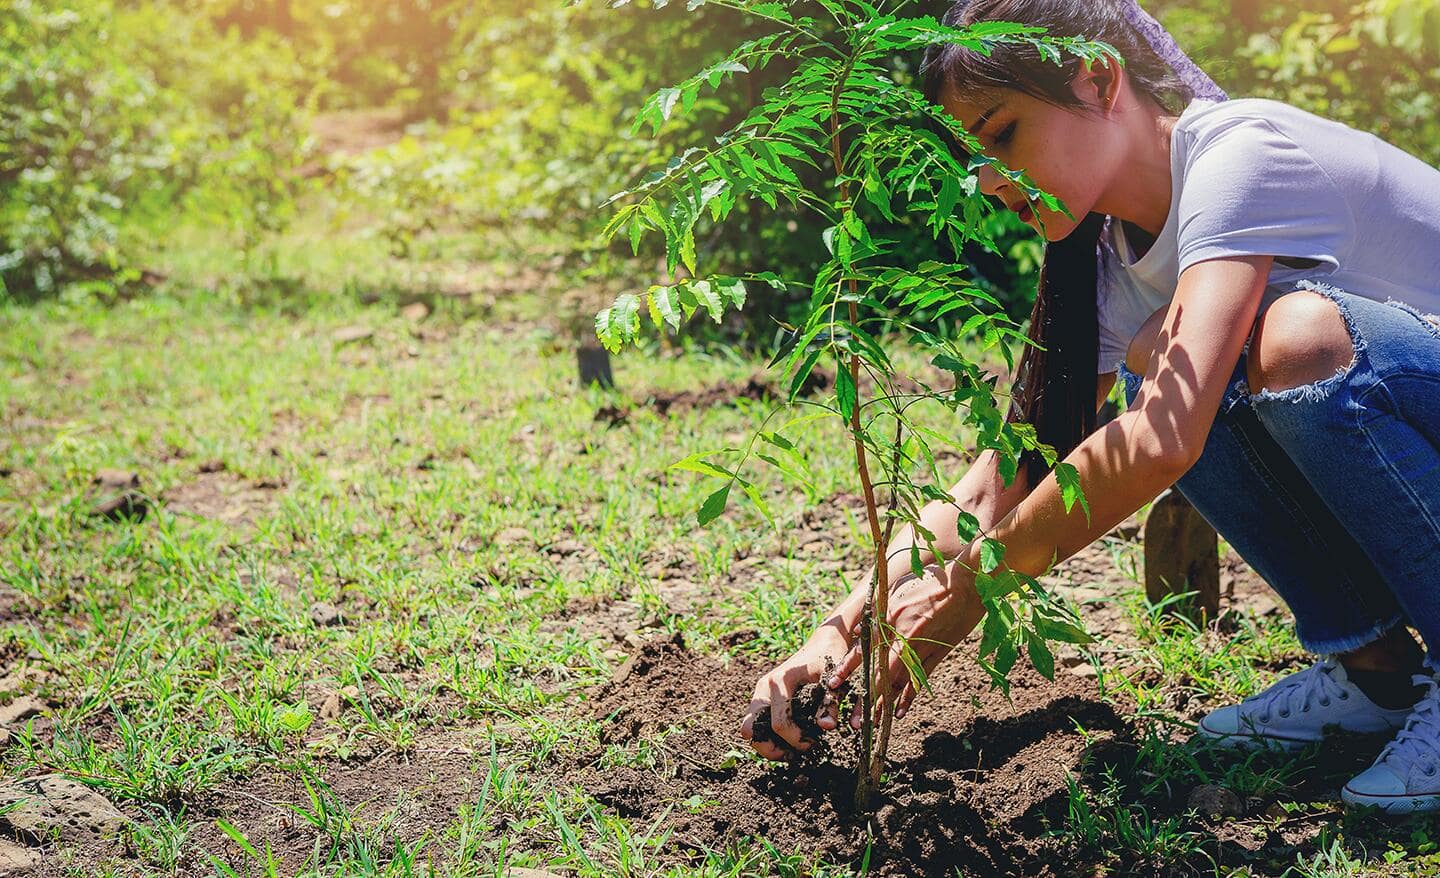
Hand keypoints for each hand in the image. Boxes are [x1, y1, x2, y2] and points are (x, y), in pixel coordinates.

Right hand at [738, 622, 848, 760]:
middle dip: (771, 748)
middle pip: (752, 728)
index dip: (795, 740)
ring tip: (788, 752)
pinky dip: (766, 736)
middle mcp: (764, 686)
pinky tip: (787, 742)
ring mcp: (761, 691)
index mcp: (779, 681)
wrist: (822, 643)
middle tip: (793, 754)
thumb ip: (830, 703)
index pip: (779, 722)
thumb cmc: (829, 660)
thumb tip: (826, 727)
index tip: (813, 743)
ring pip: (749, 727)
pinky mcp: (763, 696)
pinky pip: (755, 722)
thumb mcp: (833, 680)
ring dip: (766, 744)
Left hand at [830, 559, 982, 725]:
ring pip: (899, 683)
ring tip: (873, 723)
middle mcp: (903, 638)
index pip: (863, 649)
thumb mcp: (897, 590)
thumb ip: (877, 611)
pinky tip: (900, 713)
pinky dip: (909, 697)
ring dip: (885, 705)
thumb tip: (859, 630)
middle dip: (866, 700)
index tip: (833, 683)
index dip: (847, 668)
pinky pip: (920, 681)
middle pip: (880, 675)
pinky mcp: (938, 654)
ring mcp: (922, 649)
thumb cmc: (931, 582)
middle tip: (854, 721)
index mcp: (890, 619)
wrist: (968, 585)